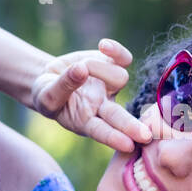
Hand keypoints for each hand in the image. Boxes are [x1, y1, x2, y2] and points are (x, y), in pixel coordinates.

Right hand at [31, 39, 151, 152]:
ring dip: (96, 68)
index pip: (101, 131)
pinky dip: (116, 50)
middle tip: (145, 135)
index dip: (114, 137)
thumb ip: (62, 86)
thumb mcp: (46, 95)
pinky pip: (123, 58)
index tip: (128, 145)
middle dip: (131, 125)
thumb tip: (81, 70)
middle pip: (120, 116)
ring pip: (119, 77)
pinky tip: (103, 46)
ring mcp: (111, 87)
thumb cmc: (47, 94)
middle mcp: (103, 107)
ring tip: (79, 67)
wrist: (50, 77)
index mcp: (85, 122)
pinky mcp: (114, 65)